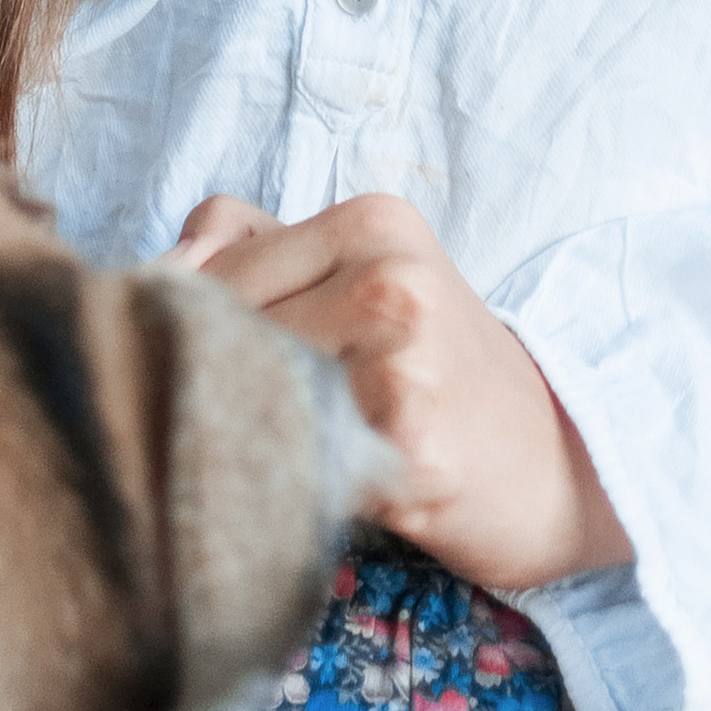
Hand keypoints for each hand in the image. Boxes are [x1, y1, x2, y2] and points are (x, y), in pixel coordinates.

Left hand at [169, 193, 632, 594]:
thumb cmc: (436, 368)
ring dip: (241, 436)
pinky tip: (311, 489)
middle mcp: (389, 277)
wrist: (555, 459)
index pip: (216, 269)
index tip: (193, 370)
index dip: (183, 328)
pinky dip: (283, 484)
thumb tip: (155, 268)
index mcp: (372, 220)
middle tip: (231, 424)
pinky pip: (297, 464)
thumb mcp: (360, 271)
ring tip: (275, 455)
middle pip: (226, 332)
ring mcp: (402, 360)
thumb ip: (249, 243)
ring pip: (251, 395)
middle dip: (207, 383)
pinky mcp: (409, 445)